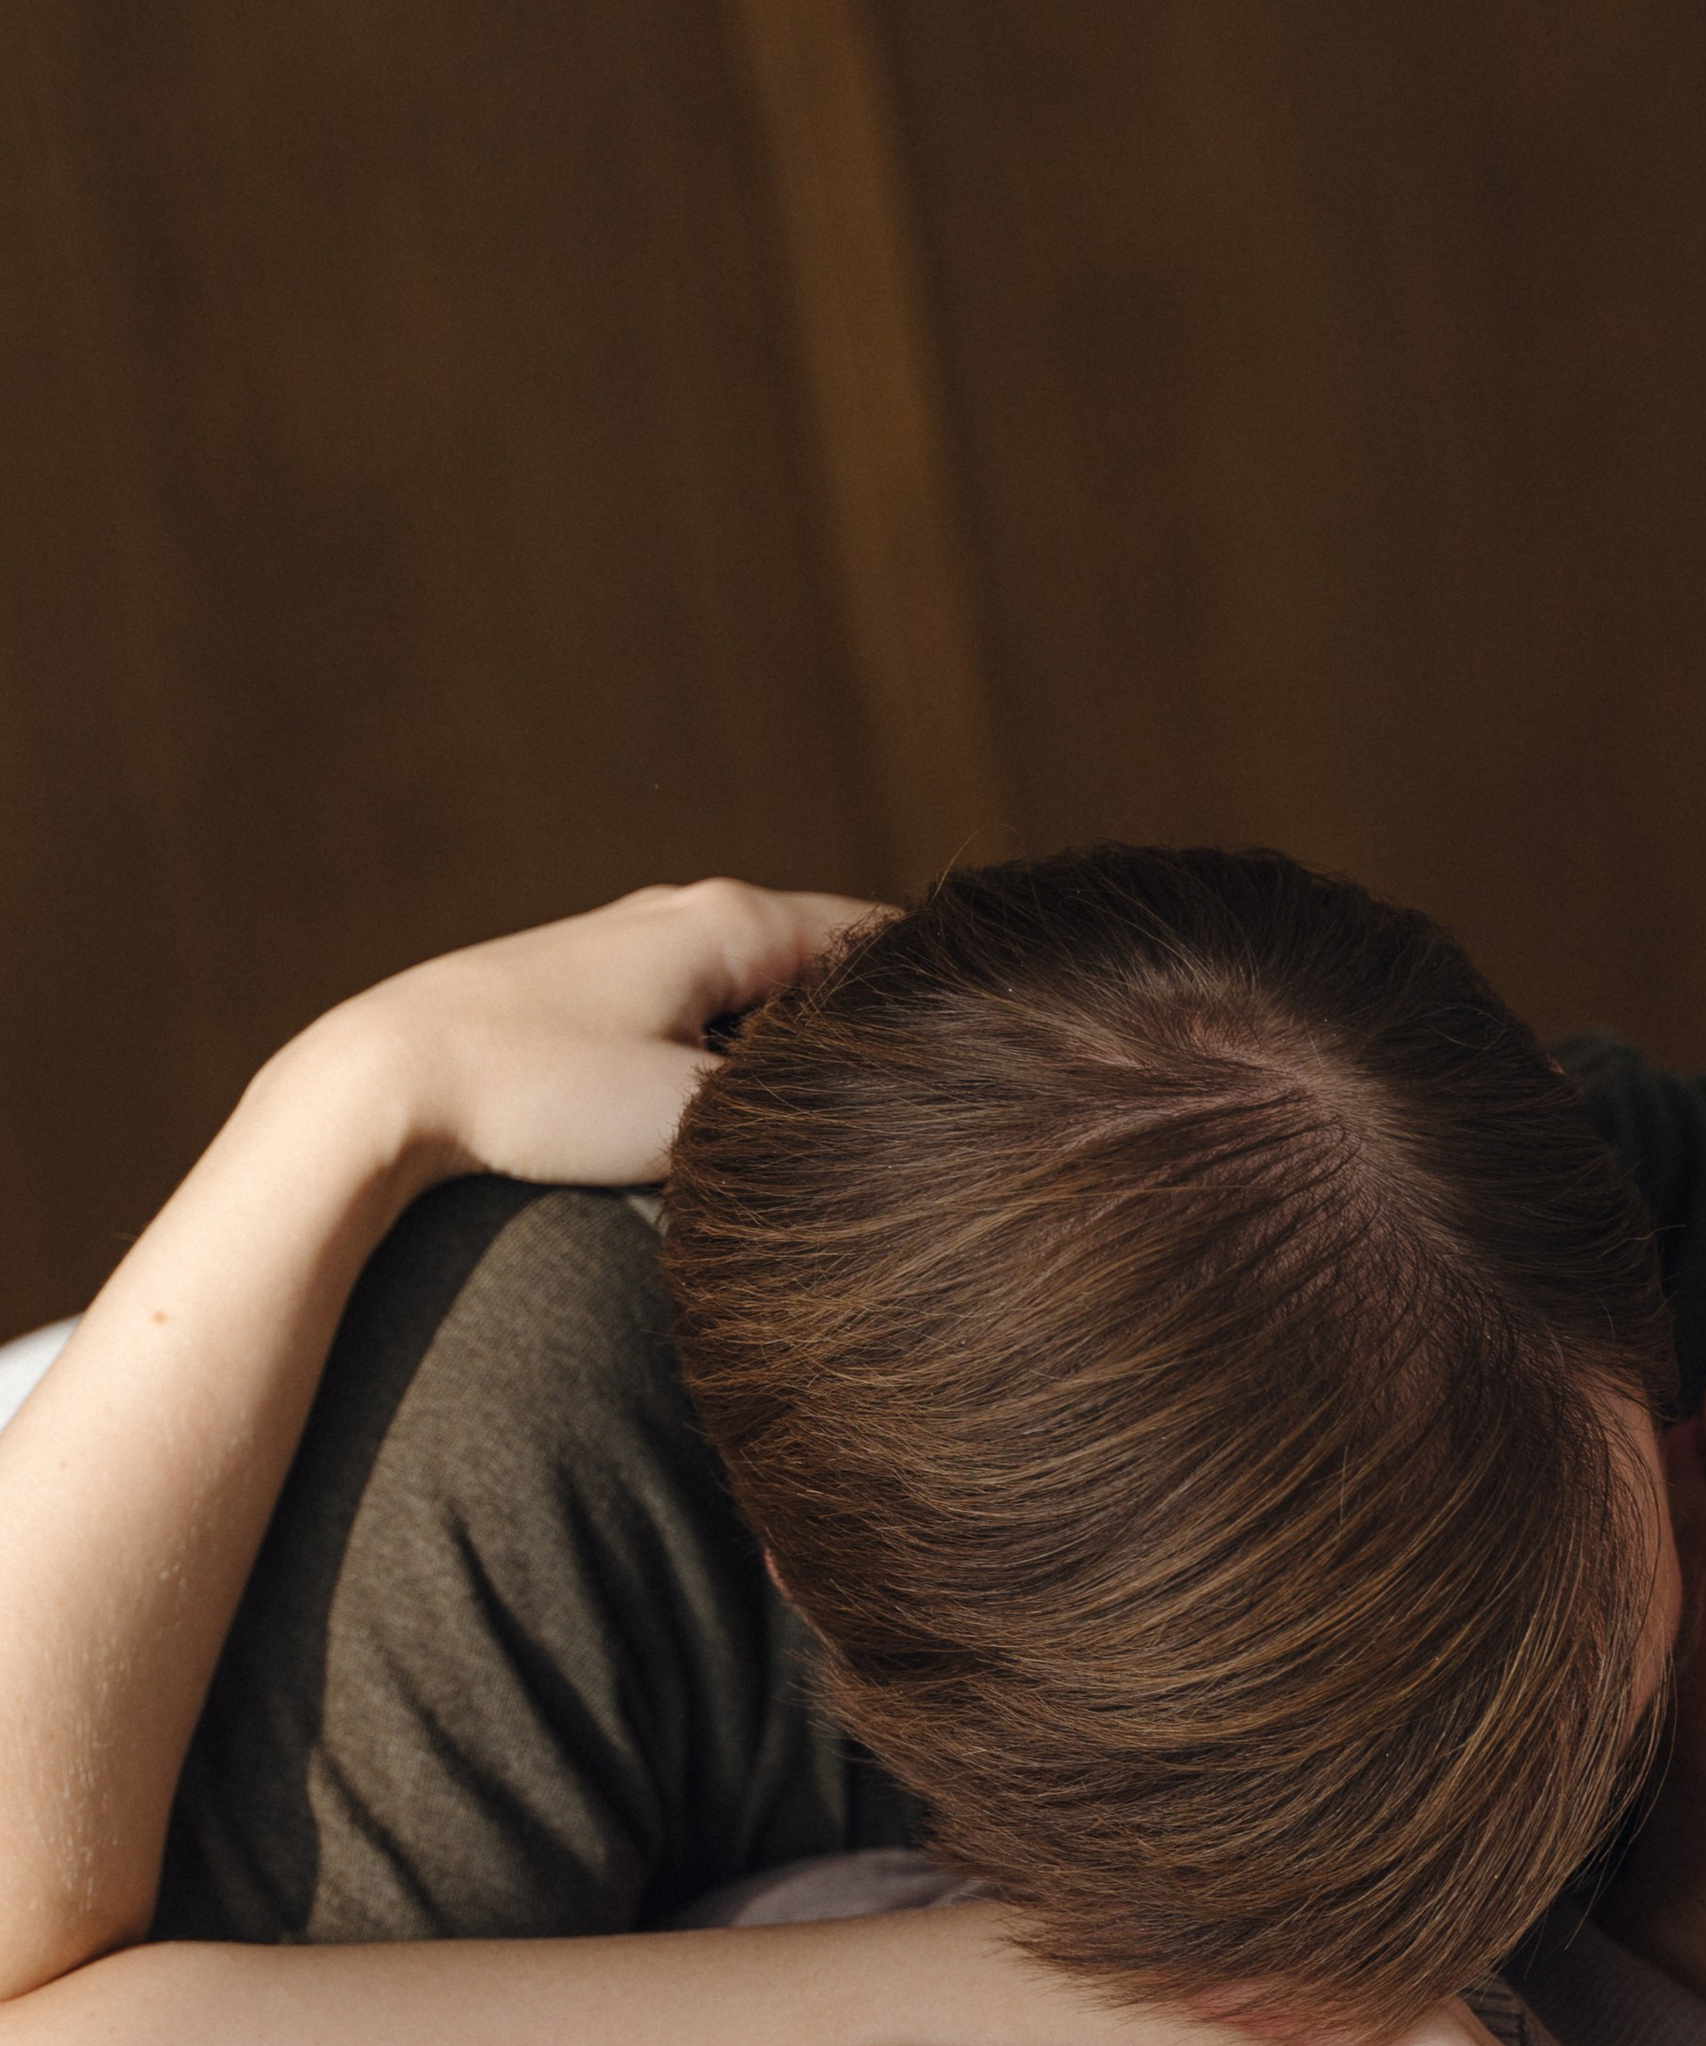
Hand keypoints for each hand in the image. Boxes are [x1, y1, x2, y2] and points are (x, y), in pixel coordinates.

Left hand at [280, 877, 886, 1197]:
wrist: (382, 1083)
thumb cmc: (539, 1092)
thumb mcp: (697, 1117)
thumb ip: (797, 1108)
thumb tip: (876, 1130)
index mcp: (733, 922)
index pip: (882, 939)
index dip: (936, 998)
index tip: (983, 1054)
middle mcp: (686, 915)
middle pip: (824, 965)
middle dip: (872, 1027)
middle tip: (930, 1101)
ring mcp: (633, 949)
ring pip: (759, 995)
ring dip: (797, 1050)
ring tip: (840, 1120)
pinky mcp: (588, 992)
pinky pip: (702, 1017)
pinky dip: (737, 1059)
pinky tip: (739, 1121)